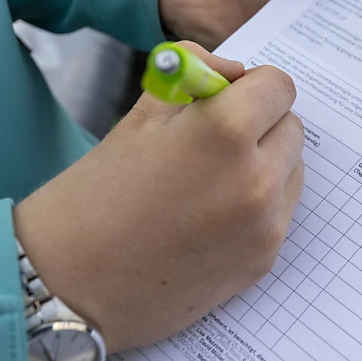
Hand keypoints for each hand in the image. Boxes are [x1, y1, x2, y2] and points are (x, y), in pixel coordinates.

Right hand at [13, 42, 303, 350]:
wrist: (69, 287)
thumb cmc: (93, 197)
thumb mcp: (139, 118)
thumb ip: (193, 80)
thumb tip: (233, 73)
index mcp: (226, 132)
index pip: (279, 86)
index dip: (251, 85)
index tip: (227, 97)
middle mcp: (258, 178)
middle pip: (291, 127)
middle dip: (261, 124)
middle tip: (212, 140)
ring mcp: (266, 224)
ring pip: (292, 171)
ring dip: (266, 164)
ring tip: (209, 181)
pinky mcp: (264, 260)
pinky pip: (281, 212)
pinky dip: (259, 205)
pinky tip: (210, 216)